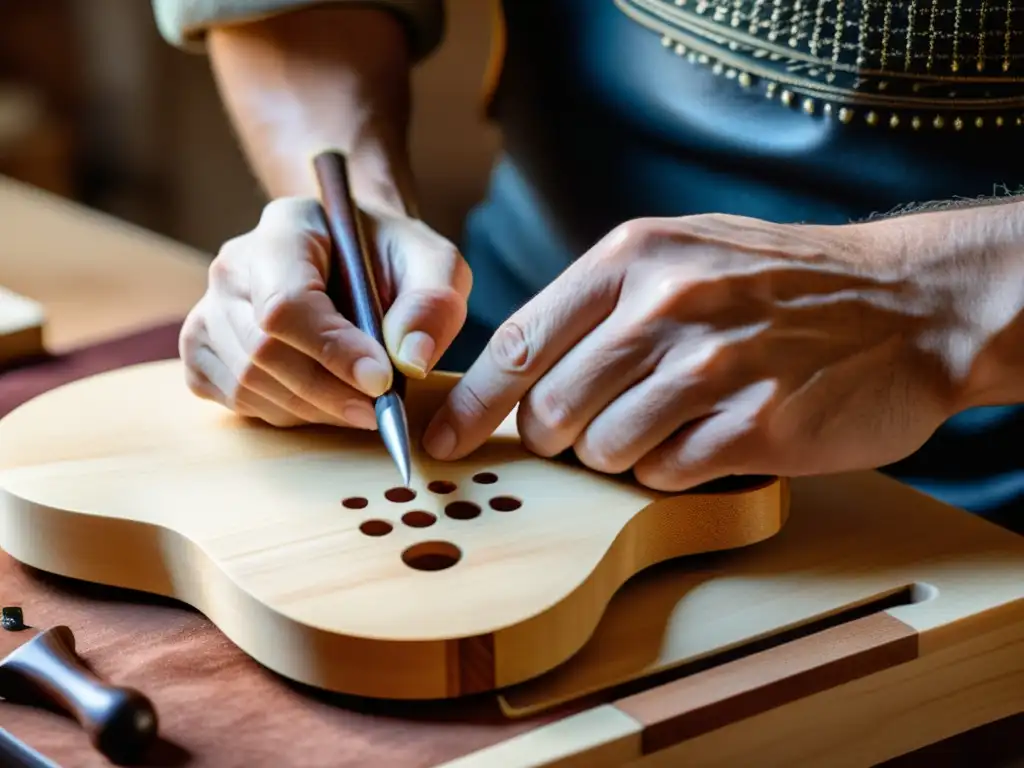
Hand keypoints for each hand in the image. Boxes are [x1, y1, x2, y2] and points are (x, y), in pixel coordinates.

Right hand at [179, 196, 470, 427]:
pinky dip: (284, 414)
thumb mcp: (434, 265)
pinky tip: (321, 400)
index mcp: (286, 228)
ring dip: (311, 409)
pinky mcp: (202, 350)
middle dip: (328, 393)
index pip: (287, 302)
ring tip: (358, 404)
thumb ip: (433, 302)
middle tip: (379, 409)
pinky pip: (234, 400)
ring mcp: (209, 308)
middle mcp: (233, 265)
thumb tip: (411, 359)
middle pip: (262, 351)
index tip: (382, 382)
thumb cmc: (393, 261)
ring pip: (247, 383)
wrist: (356, 262)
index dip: (333, 351)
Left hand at [423, 213, 964, 489]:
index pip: (519, 343)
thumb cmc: (782, 280)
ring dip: (620, 455)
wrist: (907, 300)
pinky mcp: (756, 426)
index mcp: (632, 258)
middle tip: (592, 429)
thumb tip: (518, 370)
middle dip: (558, 437)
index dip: (472, 402)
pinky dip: (672, 469)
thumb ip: (601, 302)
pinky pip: (666, 474)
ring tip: (668, 425)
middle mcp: (665, 307)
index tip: (443, 438)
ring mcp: (712, 367)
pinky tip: (708, 438)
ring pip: (604, 451)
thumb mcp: (683, 251)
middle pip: (552, 411)